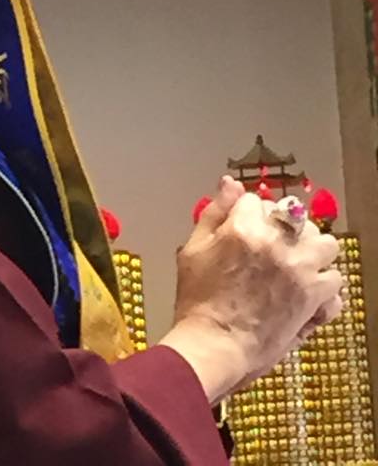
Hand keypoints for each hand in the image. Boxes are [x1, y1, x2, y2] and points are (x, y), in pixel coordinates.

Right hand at [160, 176, 342, 402]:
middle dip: (282, 227)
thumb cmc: (198, 302)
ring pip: (325, 243)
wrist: (214, 346)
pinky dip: (325, 286)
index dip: (248, 214)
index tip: (244, 229)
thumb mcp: (193, 250)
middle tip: (269, 246)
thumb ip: (214, 212)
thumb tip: (229, 184)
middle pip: (295, 215)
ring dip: (312, 250)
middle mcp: (277, 244)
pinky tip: (308, 291)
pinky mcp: (314, 299)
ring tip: (296, 263)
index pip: (255, 200)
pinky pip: (335, 281)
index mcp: (244, 228)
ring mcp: (300, 271)